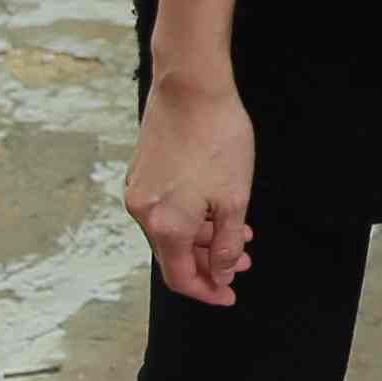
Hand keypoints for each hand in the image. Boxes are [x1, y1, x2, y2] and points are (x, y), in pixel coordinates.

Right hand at [127, 74, 256, 306]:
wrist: (191, 86)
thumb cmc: (217, 139)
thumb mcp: (234, 201)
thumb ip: (226, 245)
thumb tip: (221, 274)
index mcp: (164, 225)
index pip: (180, 277)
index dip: (207, 291)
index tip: (230, 294)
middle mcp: (142, 212)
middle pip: (175, 255)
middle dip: (211, 262)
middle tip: (243, 259)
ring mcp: (138, 189)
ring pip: (171, 230)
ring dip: (204, 237)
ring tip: (239, 230)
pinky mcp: (141, 170)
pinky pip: (165, 208)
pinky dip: (190, 217)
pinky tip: (216, 207)